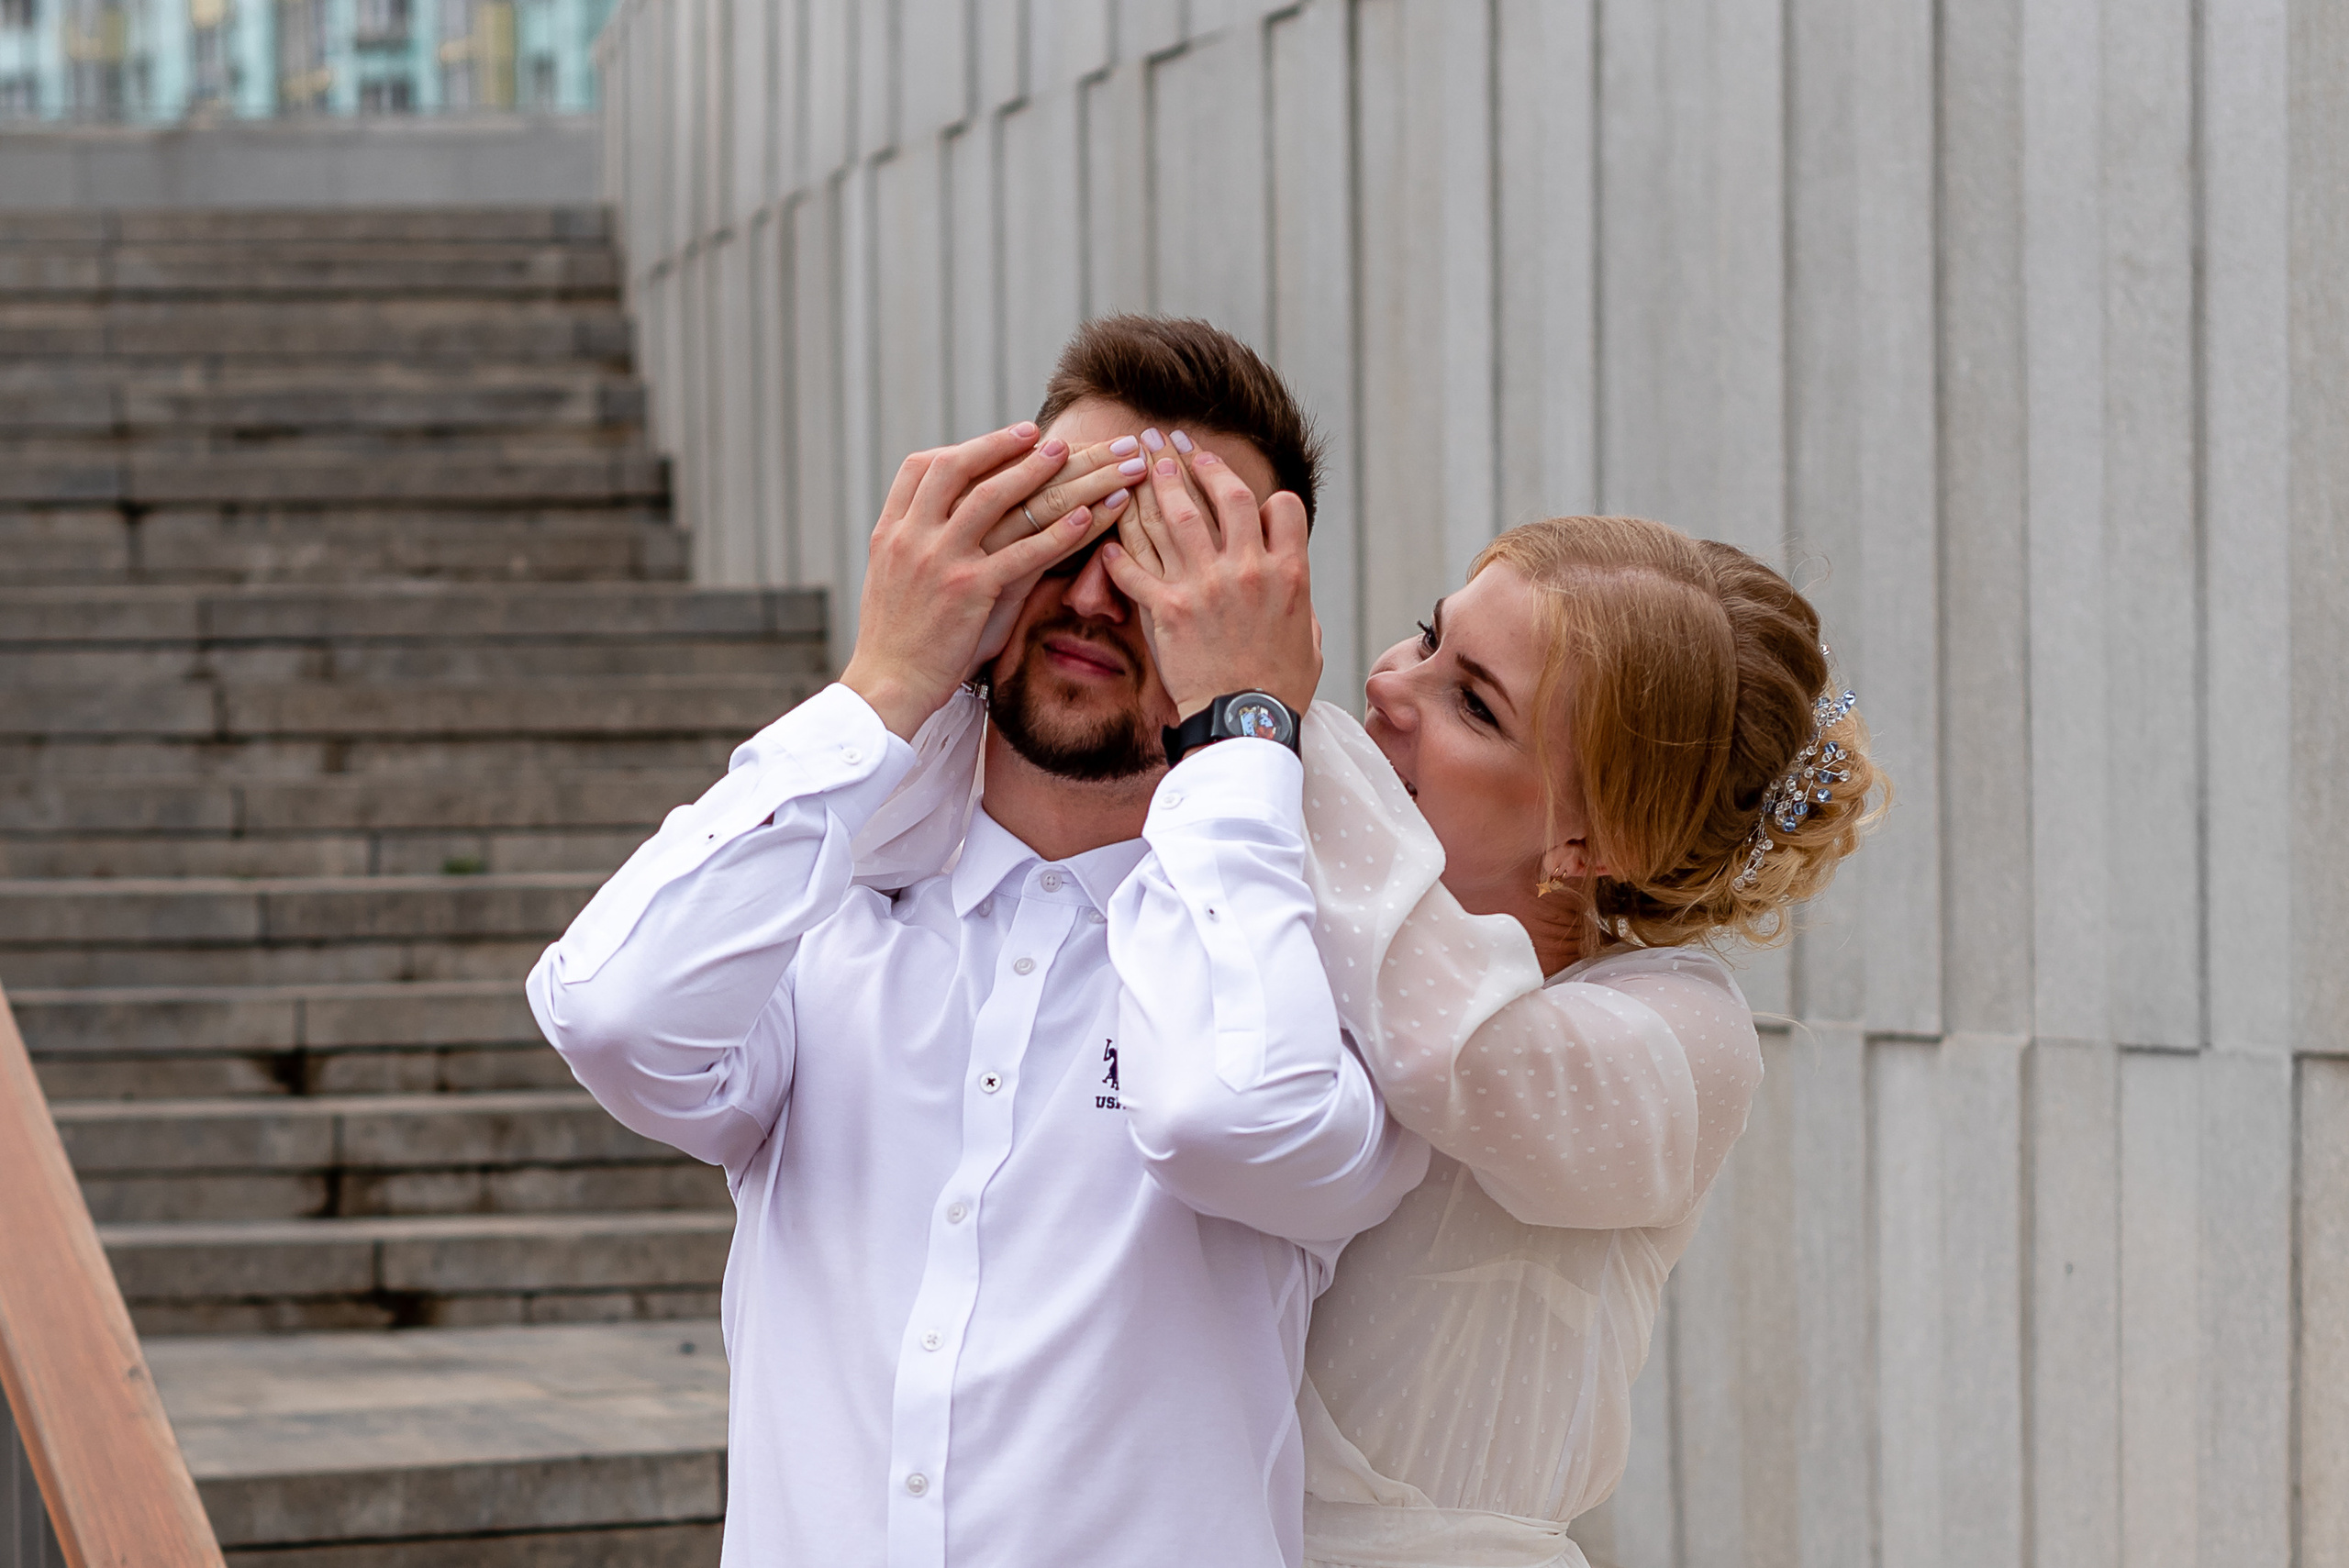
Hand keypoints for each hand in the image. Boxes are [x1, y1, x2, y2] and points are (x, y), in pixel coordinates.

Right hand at [840, 423, 1117, 737]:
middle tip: (1047, 435)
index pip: (922, 467)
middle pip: (962, 469)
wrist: (887, 686)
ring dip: (1038, 473)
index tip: (1006, 441)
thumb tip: (959, 517)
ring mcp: (940, 561)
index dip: (968, 448)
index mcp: (892, 531)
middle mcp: (913, 537)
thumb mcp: (895, 578)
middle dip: (1006, 446)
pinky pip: (1022, 553)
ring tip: (1073, 455)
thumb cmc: (898, 638)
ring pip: (994, 500)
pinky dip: (1058, 533)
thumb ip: (923, 544)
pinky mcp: (969, 592)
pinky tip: (1089, 517)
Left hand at [1099, 436, 1319, 721]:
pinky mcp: (1166, 608)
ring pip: (1177, 515)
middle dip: (1199, 462)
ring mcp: (1204, 585)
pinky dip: (1116, 547)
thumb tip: (1299, 597)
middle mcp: (1248, 569)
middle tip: (1179, 444)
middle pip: (1225, 495)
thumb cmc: (1280, 690)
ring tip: (1145, 460)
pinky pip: (1134, 565)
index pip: (1281, 506)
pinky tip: (1105, 531)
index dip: (1265, 496)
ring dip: (1158, 482)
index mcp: (1289, 573)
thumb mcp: (1311, 641)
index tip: (1245, 492)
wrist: (1245, 725)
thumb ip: (1302, 607)